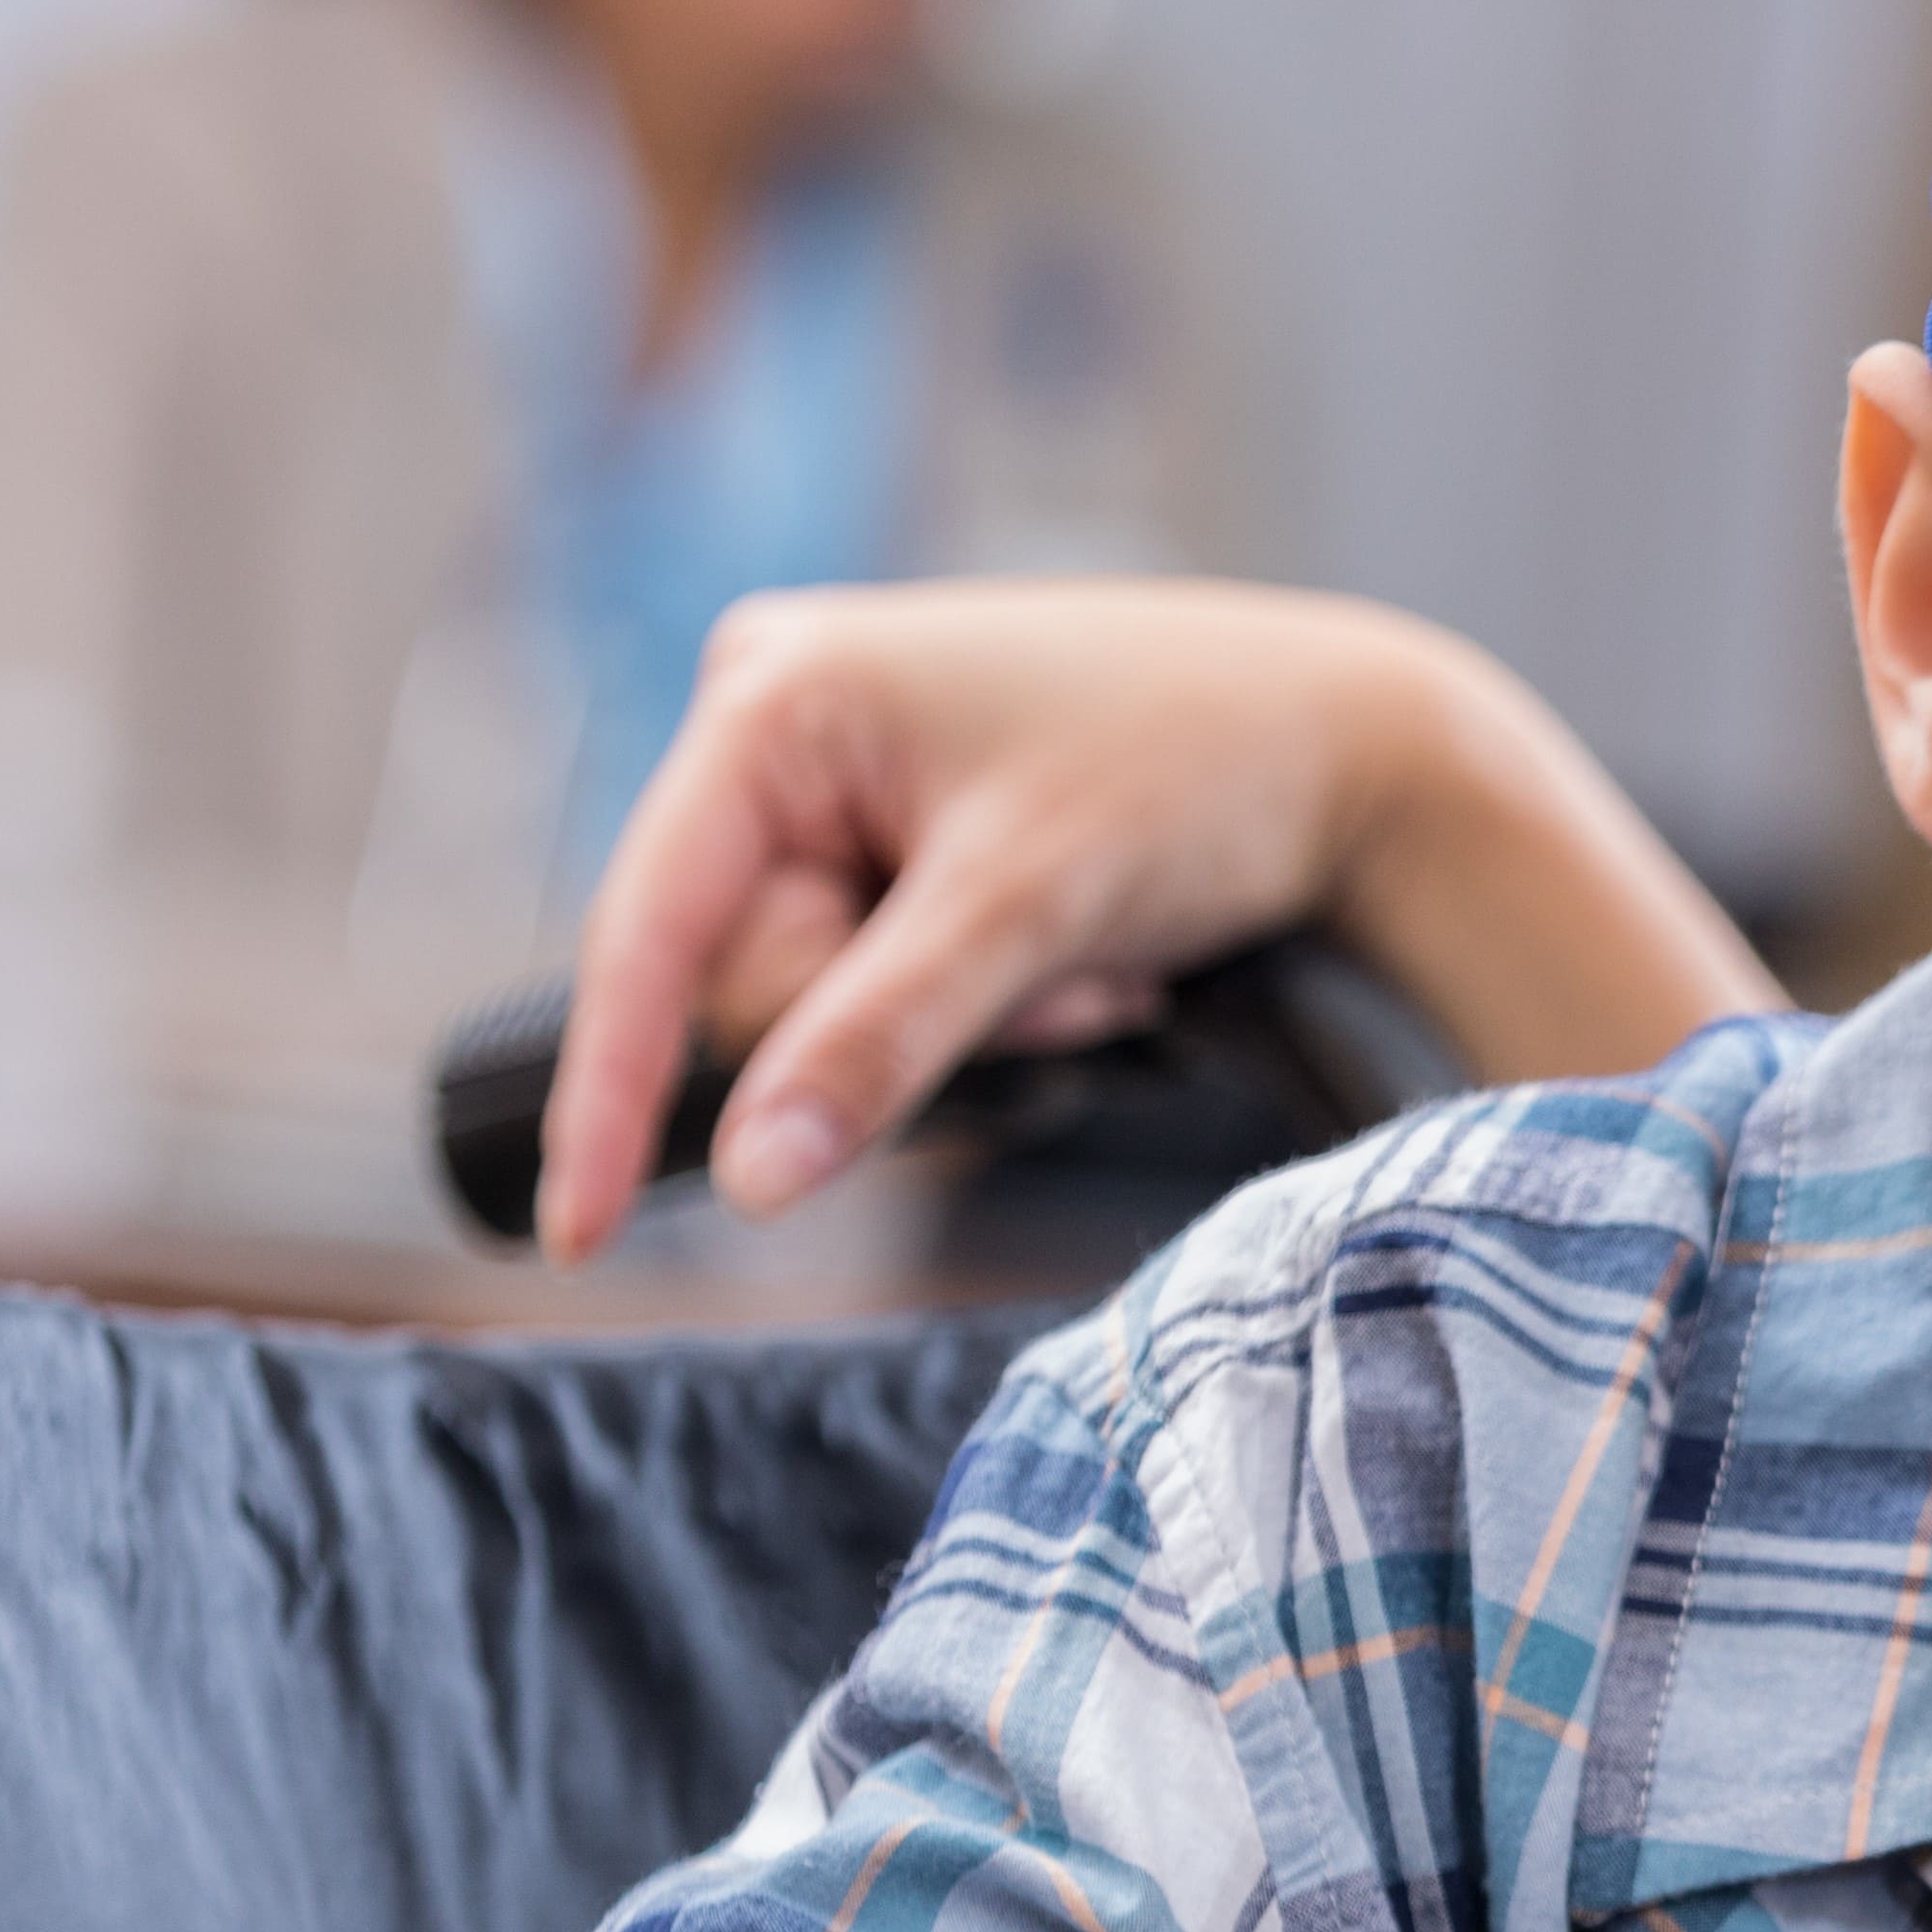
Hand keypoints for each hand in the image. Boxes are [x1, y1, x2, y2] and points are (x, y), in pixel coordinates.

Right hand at [535, 578, 1780, 1262]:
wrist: (1356, 746)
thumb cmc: (1198, 775)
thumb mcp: (1026, 915)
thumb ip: (875, 1044)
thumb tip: (745, 1179)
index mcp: (771, 695)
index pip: (645, 930)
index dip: (608, 1090)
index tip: (574, 1236)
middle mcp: (777, 714)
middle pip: (746, 979)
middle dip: (896, 1016)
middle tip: (1047, 967)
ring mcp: (836, 772)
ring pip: (823, 997)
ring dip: (963, 1011)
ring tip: (1079, 947)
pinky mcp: (897, 827)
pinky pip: (888, 974)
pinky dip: (988, 989)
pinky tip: (1080, 941)